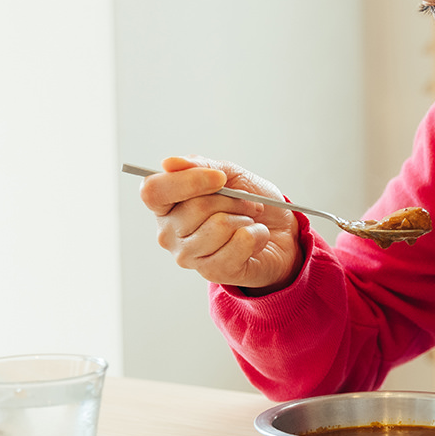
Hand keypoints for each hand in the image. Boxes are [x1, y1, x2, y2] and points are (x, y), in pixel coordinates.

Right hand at [137, 155, 300, 292]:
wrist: (280, 231)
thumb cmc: (249, 201)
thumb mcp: (228, 174)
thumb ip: (200, 165)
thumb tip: (169, 163)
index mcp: (165, 204)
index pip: (154, 190)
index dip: (189, 181)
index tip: (220, 178)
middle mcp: (168, 232)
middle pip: (196, 207)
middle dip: (233, 200)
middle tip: (246, 203)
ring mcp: (188, 256)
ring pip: (219, 226)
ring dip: (245, 218)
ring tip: (248, 222)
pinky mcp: (212, 272)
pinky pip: (239, 243)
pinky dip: (257, 234)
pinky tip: (254, 239)